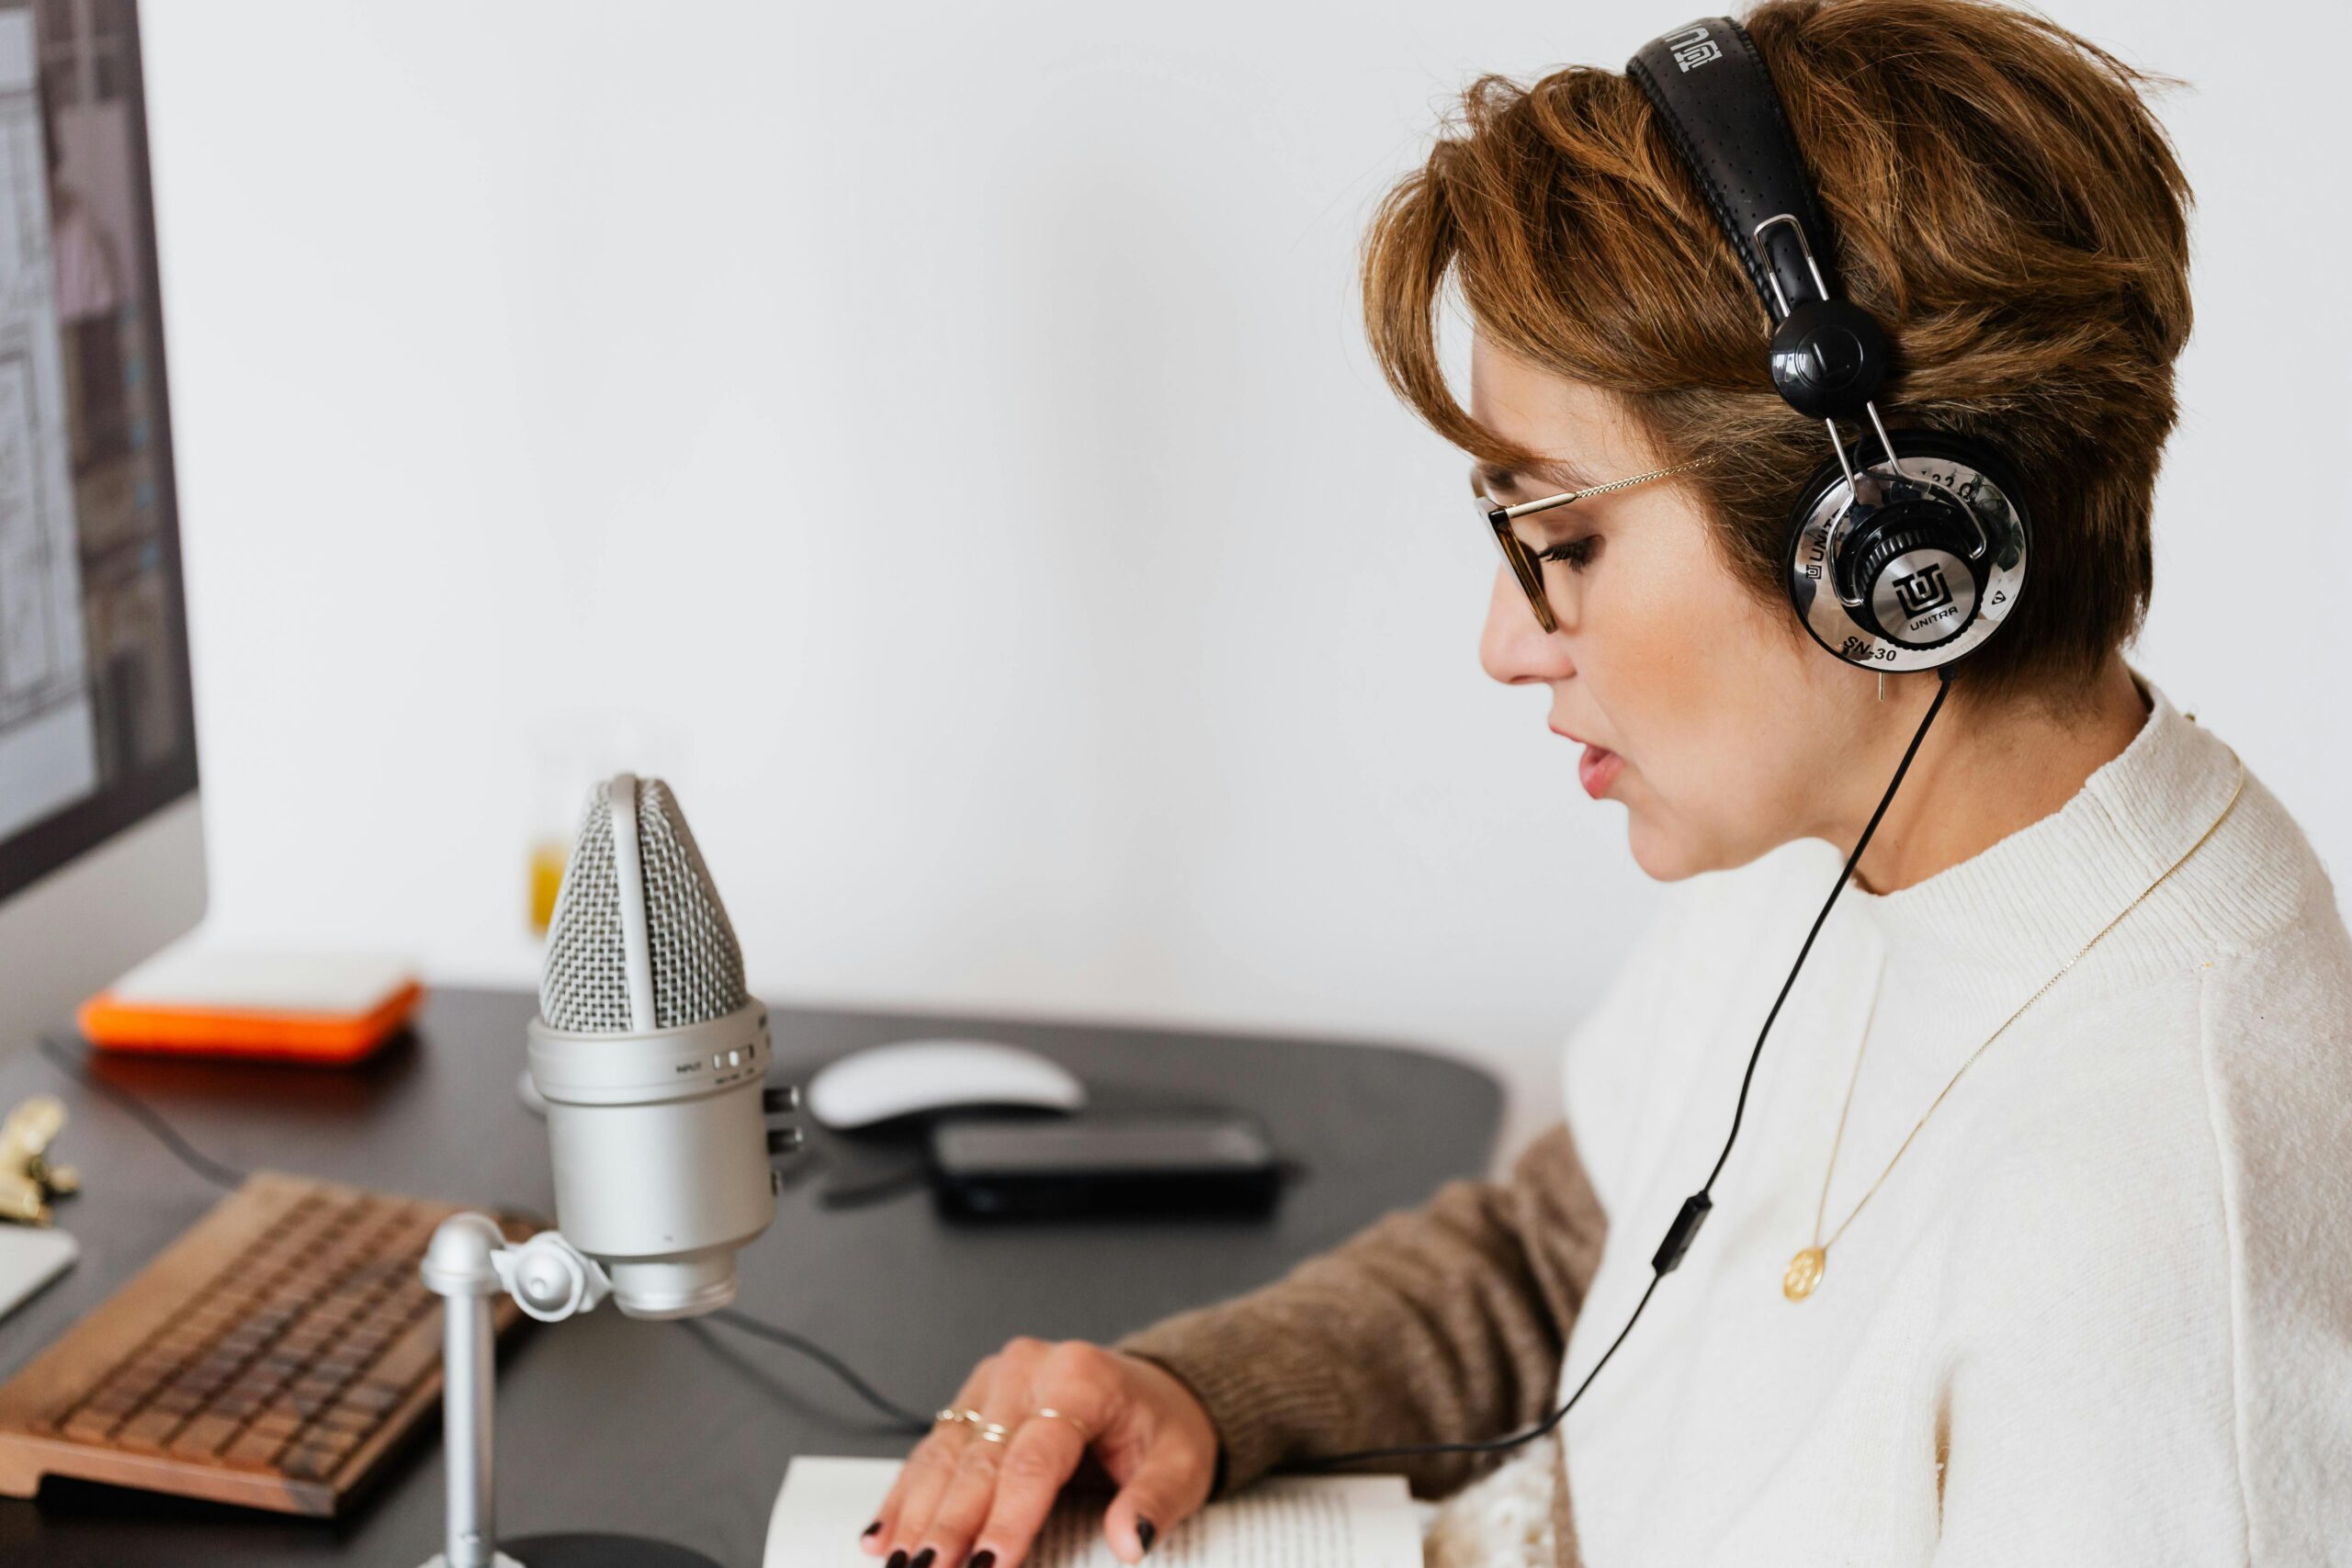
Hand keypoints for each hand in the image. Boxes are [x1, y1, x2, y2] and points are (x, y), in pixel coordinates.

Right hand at [862, 1336, 1217, 1567]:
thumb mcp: (1181, 1466)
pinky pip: (932, 1449)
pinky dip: (906, 1497)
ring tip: (898, 1566)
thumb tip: (1127, 1542)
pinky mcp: (974, 1399)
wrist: (1152, 1391)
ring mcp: (994, 1380)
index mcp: (1080, 1378)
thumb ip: (1153, 1503)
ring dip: (916, 1518)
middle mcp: (1029, 1369)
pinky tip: (882, 1536)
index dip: (1007, 1520)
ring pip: (944, 1455)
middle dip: (948, 1529)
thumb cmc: (1162, 1428)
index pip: (1034, 1460)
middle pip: (978, 1460)